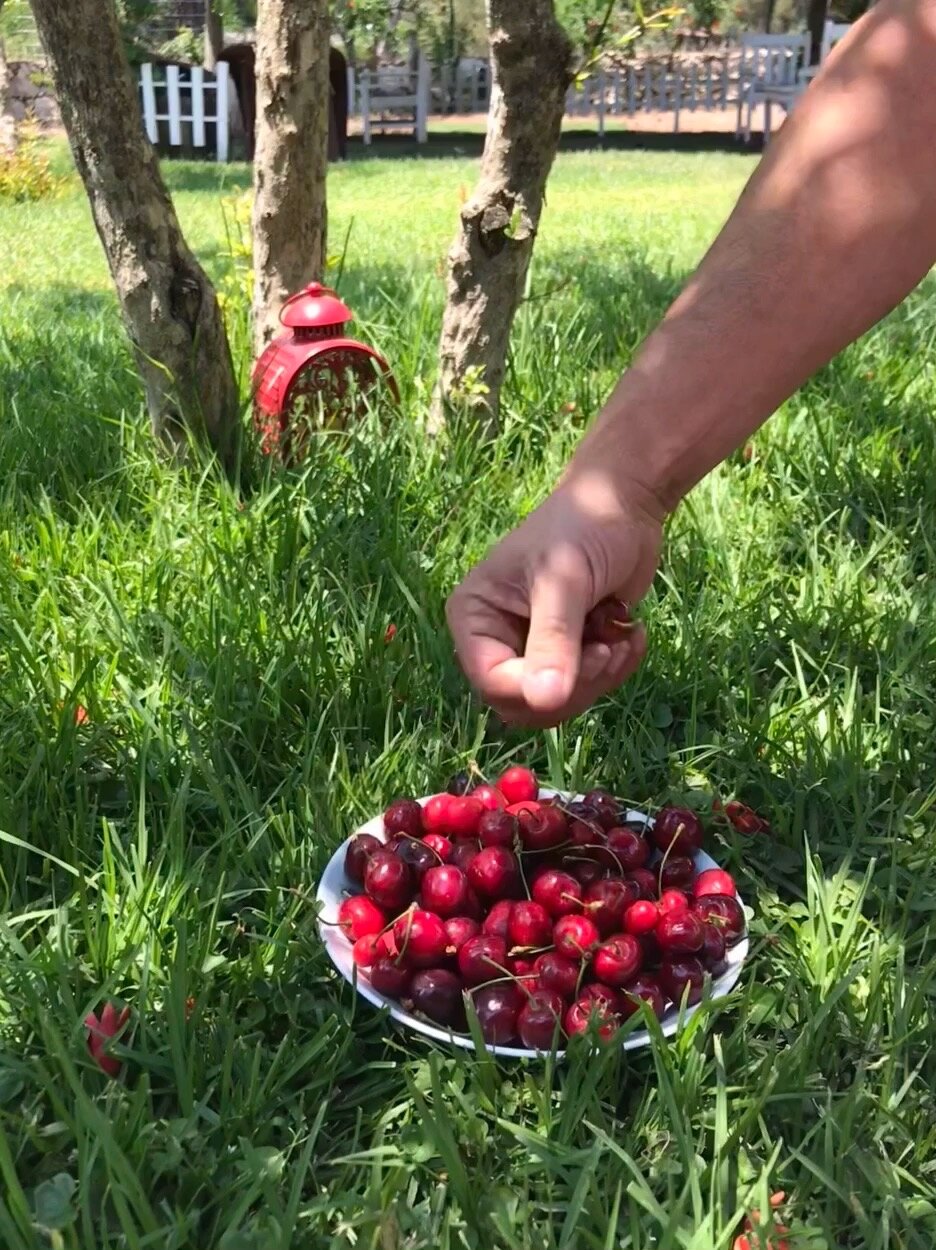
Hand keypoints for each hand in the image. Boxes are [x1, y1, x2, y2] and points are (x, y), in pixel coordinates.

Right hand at [446, 466, 662, 726]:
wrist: (625, 504)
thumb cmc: (584, 527)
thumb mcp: (565, 582)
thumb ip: (553, 640)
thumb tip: (544, 701)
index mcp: (474, 615)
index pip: (492, 682)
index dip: (537, 686)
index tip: (590, 655)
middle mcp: (494, 638)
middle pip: (523, 703)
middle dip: (574, 684)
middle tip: (607, 648)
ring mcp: (530, 648)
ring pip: (556, 703)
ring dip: (598, 677)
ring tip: (621, 632)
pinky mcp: (565, 653)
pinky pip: (583, 689)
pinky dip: (613, 668)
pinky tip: (628, 633)